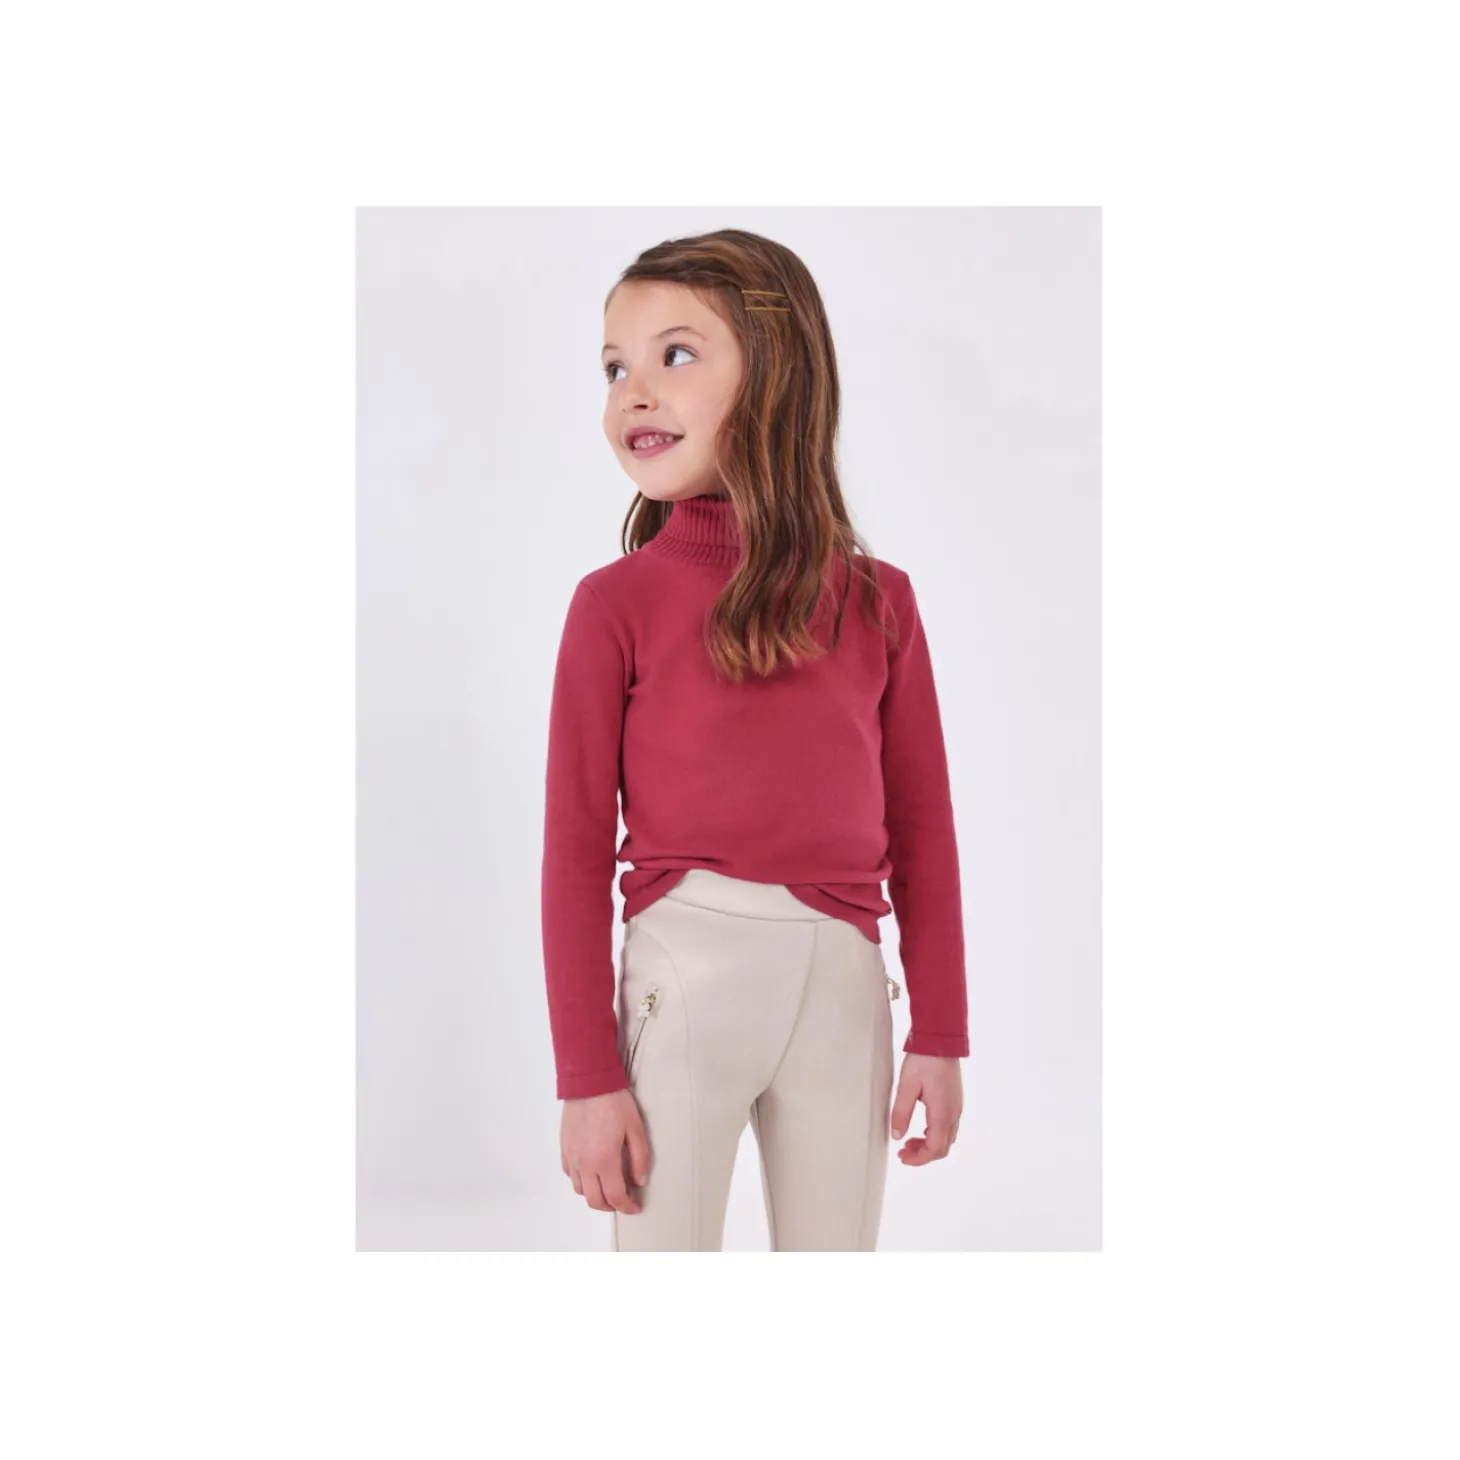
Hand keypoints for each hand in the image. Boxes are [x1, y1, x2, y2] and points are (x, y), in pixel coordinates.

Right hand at [560, 1088, 651, 1213]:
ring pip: (579, 1190)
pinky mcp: (564, 1147)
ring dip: (594, 1195)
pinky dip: (580, 1180)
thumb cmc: (613, 1102)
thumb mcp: (635, 1128)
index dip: (627, 1207)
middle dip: (610, 1207)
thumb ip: (640, 1158)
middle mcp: (584, 1163)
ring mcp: (571, 1156)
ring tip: (607, 1187)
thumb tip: (640, 1181)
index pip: (615, 1196)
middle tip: (622, 1202)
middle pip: (594, 1200)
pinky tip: (591, 1172)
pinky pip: (569, 1174)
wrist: (588, 1082)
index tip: (635, 1206)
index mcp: (604, 1160)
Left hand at [890, 1053, 962, 1164]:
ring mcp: (956, 1108)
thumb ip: (901, 1113)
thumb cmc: (924, 1061)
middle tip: (903, 1152)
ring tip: (908, 1141)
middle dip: (922, 1155)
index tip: (902, 1158)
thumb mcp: (906, 1087)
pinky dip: (934, 1134)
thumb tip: (897, 1136)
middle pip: (942, 1148)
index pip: (934, 1149)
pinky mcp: (955, 1101)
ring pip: (946, 1138)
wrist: (941, 1041)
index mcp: (942, 1114)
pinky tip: (920, 1128)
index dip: (918, 1159)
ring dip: (929, 1145)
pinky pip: (948, 1127)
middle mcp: (953, 1114)